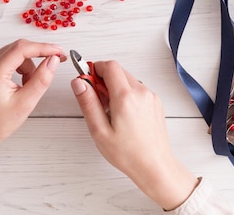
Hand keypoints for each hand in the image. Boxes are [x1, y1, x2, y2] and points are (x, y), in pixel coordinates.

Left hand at [0, 39, 64, 163]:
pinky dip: (21, 68)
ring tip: (29, 86)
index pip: (22, 49)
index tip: (59, 51)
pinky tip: (22, 83)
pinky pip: (10, 59)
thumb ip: (41, 79)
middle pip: (19, 47)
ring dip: (29, 65)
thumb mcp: (25, 103)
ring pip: (16, 53)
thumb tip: (53, 60)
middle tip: (56, 62)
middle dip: (38, 54)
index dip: (43, 48)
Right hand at [71, 60, 198, 210]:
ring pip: (127, 80)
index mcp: (125, 97)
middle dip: (104, 79)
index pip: (109, 66)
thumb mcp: (99, 130)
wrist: (155, 166)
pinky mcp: (155, 102)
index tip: (87, 81)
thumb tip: (79, 82)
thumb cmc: (128, 154)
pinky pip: (137, 89)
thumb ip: (88, 102)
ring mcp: (150, 96)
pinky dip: (126, 94)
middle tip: (96, 100)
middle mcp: (141, 92)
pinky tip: (122, 115)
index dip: (95, 69)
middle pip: (118, 71)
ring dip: (115, 87)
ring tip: (110, 112)